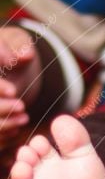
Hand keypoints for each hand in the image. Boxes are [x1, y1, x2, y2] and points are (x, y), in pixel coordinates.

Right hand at [0, 26, 41, 147]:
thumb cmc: (9, 51)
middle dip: (1, 109)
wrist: (8, 66)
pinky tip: (16, 129)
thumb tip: (27, 55)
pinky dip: (2, 137)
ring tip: (25, 118)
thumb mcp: (14, 41)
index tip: (13, 91)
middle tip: (22, 107)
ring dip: (4, 124)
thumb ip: (17, 46)